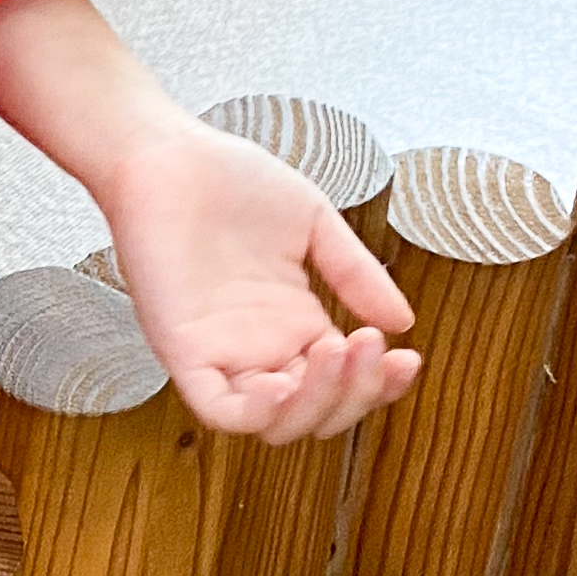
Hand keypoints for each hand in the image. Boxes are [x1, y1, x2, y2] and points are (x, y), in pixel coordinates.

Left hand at [95, 120, 420, 442]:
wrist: (168, 152)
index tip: (408, 357)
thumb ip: (356, 275)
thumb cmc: (228, 178)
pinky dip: (257, 413)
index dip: (380, 384)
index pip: (344, 382)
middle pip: (318, 412)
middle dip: (356, 392)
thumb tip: (403, 323)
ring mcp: (221, 352)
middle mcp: (259, 347)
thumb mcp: (313, 224)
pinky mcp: (182, 350)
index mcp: (292, 323)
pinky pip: (220, 410)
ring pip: (275, 423)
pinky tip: (284, 385)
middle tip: (370, 344)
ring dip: (316, 403)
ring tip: (338, 351)